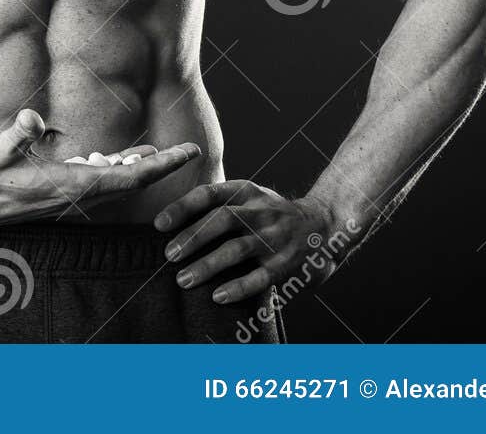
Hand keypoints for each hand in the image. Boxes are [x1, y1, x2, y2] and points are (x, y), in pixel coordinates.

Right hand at [0, 109, 201, 230]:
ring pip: (117, 185)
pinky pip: (98, 186)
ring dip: (138, 170)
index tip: (190, 152)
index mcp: (73, 186)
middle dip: (162, 168)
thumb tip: (31, 118)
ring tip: (158, 154)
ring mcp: (70, 199)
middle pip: (133, 183)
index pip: (132, 177)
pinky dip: (114, 172)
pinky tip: (110, 159)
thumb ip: (16, 135)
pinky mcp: (60, 197)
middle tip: (189, 151)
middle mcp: (78, 196)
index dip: (164, 166)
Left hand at [154, 179, 343, 303]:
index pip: (209, 194)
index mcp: (247, 191)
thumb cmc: (273, 215)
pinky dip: (238, 287)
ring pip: (237, 249)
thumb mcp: (250, 198)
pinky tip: (218, 295)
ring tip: (184, 279)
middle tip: (169, 255)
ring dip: (208, 265)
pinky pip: (260, 277)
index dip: (182, 207)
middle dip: (192, 238)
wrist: (326, 225)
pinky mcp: (287, 263)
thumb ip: (220, 205)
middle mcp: (261, 211)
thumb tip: (172, 224)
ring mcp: (275, 237)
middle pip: (222, 219)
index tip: (159, 224)